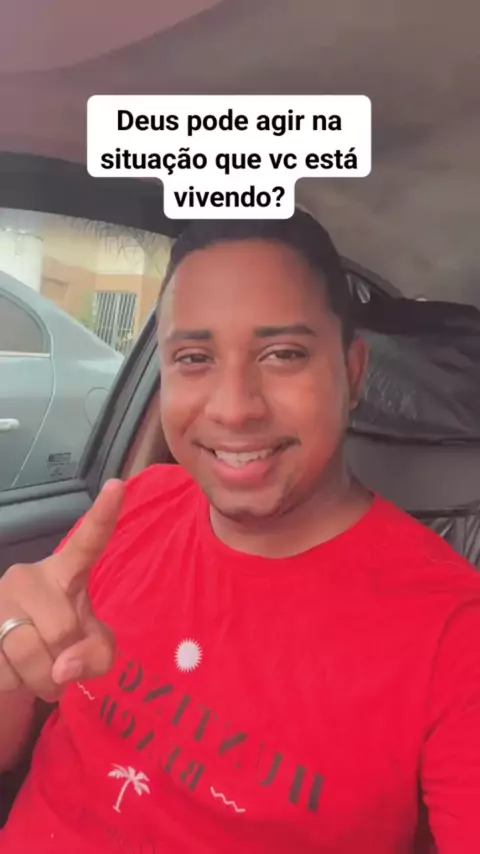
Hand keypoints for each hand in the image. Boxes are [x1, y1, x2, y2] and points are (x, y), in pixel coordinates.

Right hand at [0, 479, 124, 701]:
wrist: (4, 654)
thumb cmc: (57, 641)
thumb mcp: (91, 646)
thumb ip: (97, 654)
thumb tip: (64, 668)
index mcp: (65, 571)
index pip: (88, 542)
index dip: (103, 516)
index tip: (119, 486)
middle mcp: (28, 576)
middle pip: (64, 630)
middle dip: (67, 662)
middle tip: (60, 663)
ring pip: (33, 657)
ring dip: (43, 682)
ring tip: (39, 672)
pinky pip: (6, 672)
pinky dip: (17, 687)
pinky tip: (12, 670)